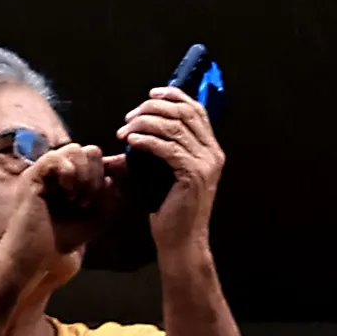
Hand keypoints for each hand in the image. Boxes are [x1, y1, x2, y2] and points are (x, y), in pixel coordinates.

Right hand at [0, 138, 119, 286]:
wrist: (33, 257)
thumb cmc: (59, 240)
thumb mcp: (94, 219)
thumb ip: (108, 198)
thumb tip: (111, 178)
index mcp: (72, 178)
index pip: (95, 158)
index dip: (105, 172)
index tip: (100, 196)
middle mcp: (57, 171)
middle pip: (88, 150)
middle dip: (95, 175)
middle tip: (85, 201)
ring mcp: (44, 171)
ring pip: (75, 149)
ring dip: (83, 176)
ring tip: (75, 200)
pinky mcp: (32, 175)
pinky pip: (55, 157)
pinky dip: (68, 174)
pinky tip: (66, 194)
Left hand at [116, 85, 223, 258]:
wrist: (180, 241)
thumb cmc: (170, 209)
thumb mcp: (163, 174)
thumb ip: (155, 152)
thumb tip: (125, 138)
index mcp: (210, 149)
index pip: (196, 110)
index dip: (174, 96)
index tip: (151, 94)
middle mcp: (212, 153)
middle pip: (184, 114)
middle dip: (154, 108)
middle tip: (129, 116)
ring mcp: (205, 164)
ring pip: (174, 128)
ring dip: (145, 123)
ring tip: (124, 130)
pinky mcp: (193, 175)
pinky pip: (167, 148)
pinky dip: (147, 140)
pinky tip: (131, 141)